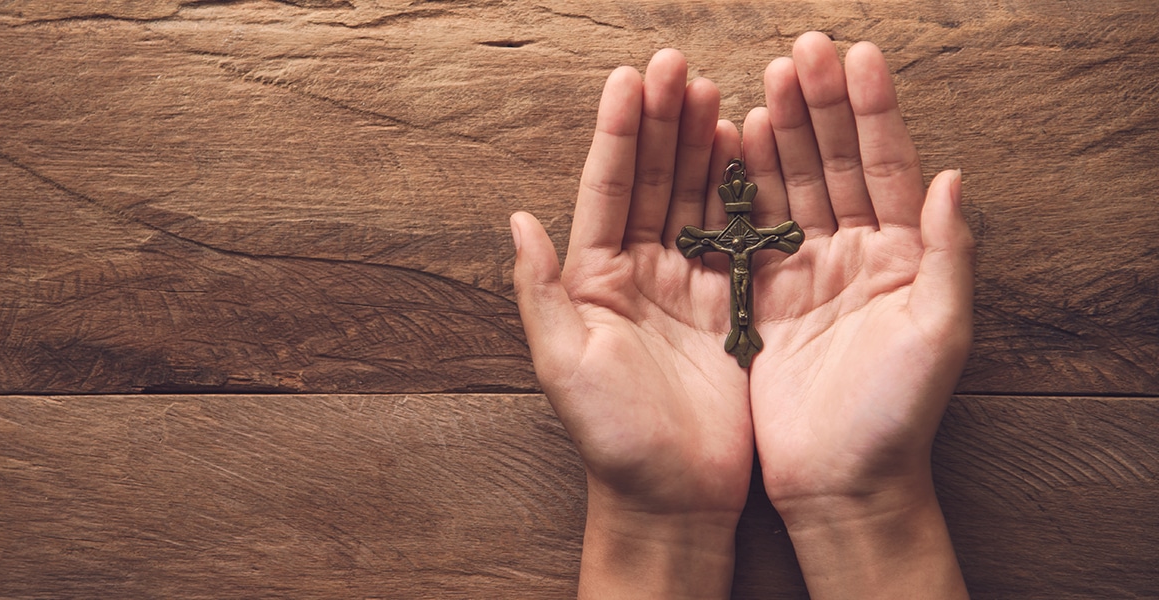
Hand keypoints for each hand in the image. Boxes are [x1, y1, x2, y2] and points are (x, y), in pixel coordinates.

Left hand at [511, 49, 750, 597]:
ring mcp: (686, 286)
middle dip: (663, 122)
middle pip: (652, 182)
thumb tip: (516, 221)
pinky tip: (749, 152)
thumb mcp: (565, 365)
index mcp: (593, 280)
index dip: (619, 134)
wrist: (674, 495)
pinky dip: (742, 193)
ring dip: (701, 145)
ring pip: (694, 199)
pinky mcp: (730, 307)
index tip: (632, 77)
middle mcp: (637, 273)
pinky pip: (736, 237)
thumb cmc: (612, 438)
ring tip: (714, 92)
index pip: (607, 190)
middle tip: (680, 66)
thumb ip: (540, 292)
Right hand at [743, 33, 972, 596]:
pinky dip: (745, 186)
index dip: (874, 112)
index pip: (890, 168)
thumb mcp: (938, 337)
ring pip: (795, 188)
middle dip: (822, 107)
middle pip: (839, 164)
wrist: (838, 482)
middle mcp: (858, 256)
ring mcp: (808, 273)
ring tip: (767, 83)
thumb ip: (950, 256)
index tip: (857, 57)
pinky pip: (753, 229)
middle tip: (802, 52)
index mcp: (904, 258)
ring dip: (782, 134)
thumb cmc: (896, 417)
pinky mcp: (764, 297)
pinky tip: (734, 146)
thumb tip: (953, 178)